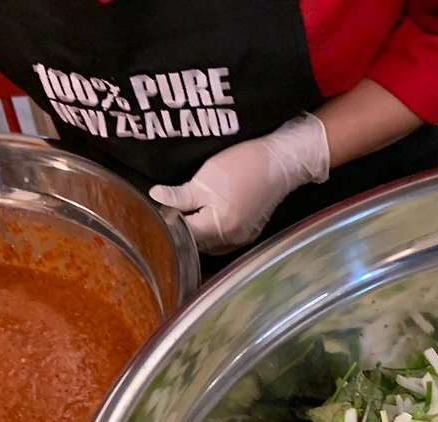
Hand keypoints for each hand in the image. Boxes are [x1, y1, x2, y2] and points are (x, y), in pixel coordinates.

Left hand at [149, 113, 329, 254]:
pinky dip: (210, 232)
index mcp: (219, 227)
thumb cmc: (245, 164)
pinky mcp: (248, 233)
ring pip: (208, 245)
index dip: (167, 223)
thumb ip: (180, 194)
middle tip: (167, 212)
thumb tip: (155, 197)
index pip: (182, 234)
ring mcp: (241, 239)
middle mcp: (230, 240)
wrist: (282, 161)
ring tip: (184, 215)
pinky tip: (204, 218)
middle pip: (195, 244)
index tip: (156, 211)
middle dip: (180, 231)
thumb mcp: (206, 177)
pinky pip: (221, 240)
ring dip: (195, 234)